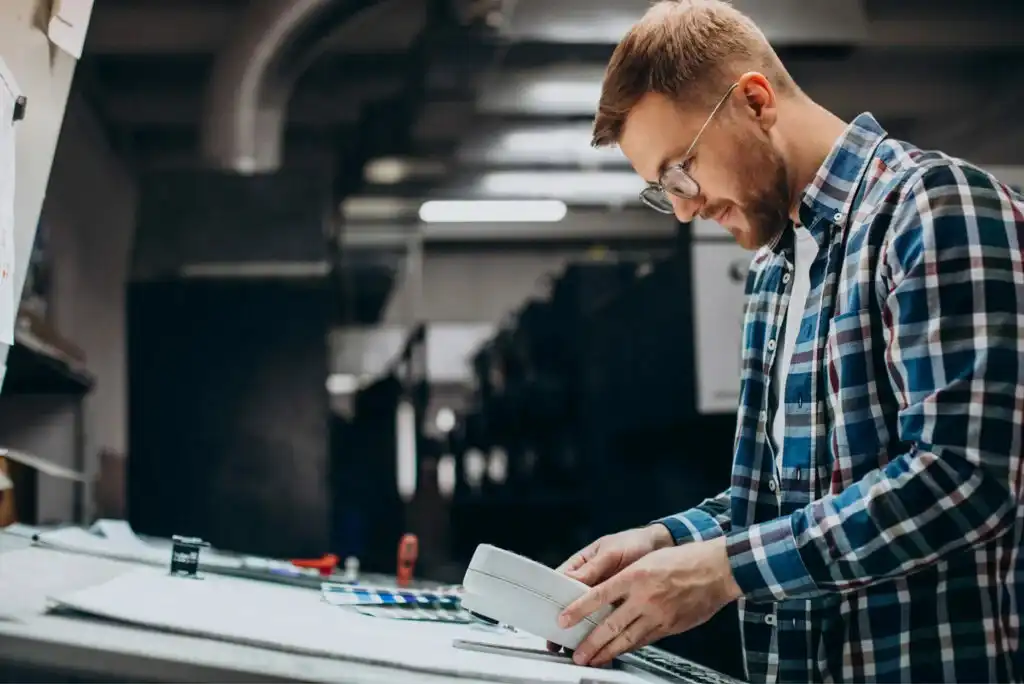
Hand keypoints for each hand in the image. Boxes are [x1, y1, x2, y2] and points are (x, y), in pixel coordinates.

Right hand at [546, 525, 671, 651]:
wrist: (660, 548)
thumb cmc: (631, 543)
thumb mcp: (610, 552)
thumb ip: (591, 568)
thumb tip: (568, 578)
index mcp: (579, 566)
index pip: (559, 583)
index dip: (552, 600)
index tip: (550, 617)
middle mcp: (587, 582)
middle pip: (570, 604)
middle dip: (564, 623)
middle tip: (558, 640)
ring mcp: (602, 596)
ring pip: (587, 615)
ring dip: (582, 631)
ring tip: (576, 647)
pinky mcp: (616, 605)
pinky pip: (606, 620)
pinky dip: (603, 631)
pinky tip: (601, 643)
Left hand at [559, 536, 741, 666]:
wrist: (717, 570)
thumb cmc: (684, 560)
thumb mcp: (648, 560)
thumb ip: (626, 578)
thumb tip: (605, 595)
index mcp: (635, 575)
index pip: (598, 595)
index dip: (578, 609)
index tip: (564, 619)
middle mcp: (644, 597)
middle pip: (610, 625)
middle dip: (591, 643)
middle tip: (577, 653)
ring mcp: (658, 615)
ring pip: (627, 639)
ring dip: (607, 651)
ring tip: (594, 659)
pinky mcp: (670, 626)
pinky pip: (645, 640)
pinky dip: (630, 647)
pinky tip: (620, 651)